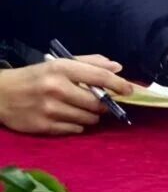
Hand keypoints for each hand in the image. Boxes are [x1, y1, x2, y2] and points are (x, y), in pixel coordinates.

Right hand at [0, 55, 132, 135]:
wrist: (2, 94)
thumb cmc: (36, 76)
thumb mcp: (61, 63)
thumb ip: (91, 63)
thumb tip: (117, 68)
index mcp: (63, 69)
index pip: (100, 77)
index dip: (119, 84)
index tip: (130, 90)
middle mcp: (57, 88)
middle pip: (96, 102)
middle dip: (105, 104)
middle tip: (104, 103)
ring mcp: (49, 109)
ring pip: (87, 118)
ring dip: (93, 115)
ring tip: (87, 110)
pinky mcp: (42, 126)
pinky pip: (73, 128)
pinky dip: (79, 125)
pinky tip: (73, 118)